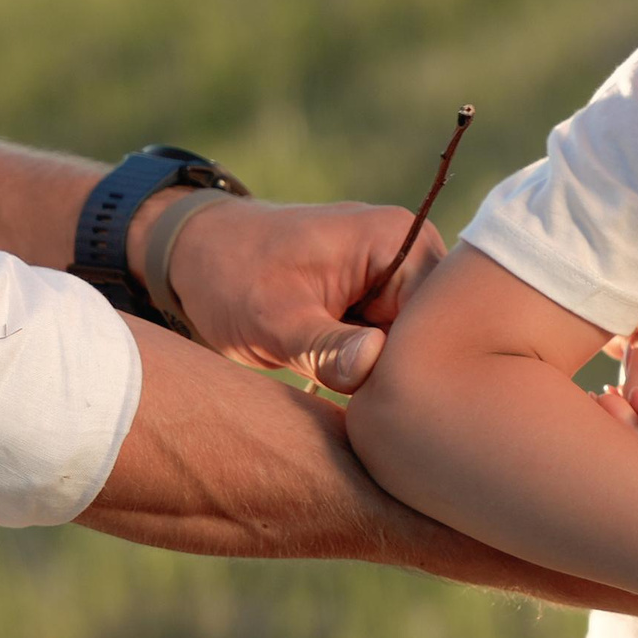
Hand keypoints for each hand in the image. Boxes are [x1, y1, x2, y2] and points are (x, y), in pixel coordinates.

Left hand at [155, 195, 440, 392]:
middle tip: (352, 397)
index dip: (413, 361)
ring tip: (341, 387)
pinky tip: (343, 380)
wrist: (196, 256)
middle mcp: (411, 250)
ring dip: (385, 371)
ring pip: (415, 341)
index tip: (375, 395)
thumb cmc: (230, 278)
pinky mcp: (382, 294)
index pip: (441, 315)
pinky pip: (396, 339)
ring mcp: (398, 273)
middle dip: (400, 369)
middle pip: (435, 330)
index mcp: (397, 239)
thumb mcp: (273, 321)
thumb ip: (326, 347)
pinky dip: (372, 365)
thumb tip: (373, 364)